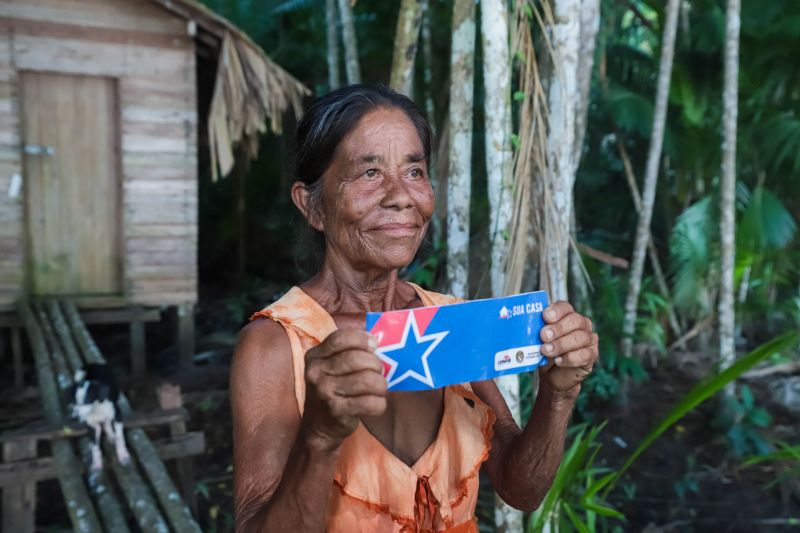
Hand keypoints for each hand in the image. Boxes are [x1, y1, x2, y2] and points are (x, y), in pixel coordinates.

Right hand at [302, 330, 387, 450]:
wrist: (318, 426)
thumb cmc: (333, 390)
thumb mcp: (330, 367)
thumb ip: (348, 352)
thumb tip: (377, 339)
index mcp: (314, 356)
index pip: (340, 339)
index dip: (362, 339)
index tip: (374, 344)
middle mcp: (316, 372)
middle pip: (356, 358)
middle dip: (376, 364)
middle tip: (380, 371)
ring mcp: (324, 392)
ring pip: (367, 380)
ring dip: (381, 384)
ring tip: (380, 388)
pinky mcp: (336, 410)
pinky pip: (369, 402)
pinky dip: (380, 403)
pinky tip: (377, 403)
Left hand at [538, 301, 598, 394]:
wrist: (553, 375)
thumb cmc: (545, 352)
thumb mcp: (537, 340)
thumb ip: (534, 332)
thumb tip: (521, 328)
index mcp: (567, 315)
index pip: (565, 307)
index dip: (557, 310)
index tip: (545, 316)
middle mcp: (581, 324)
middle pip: (574, 320)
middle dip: (558, 328)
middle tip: (543, 336)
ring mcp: (589, 339)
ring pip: (580, 337)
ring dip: (561, 344)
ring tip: (546, 351)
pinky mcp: (591, 355)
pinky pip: (585, 354)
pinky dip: (570, 358)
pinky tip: (559, 361)